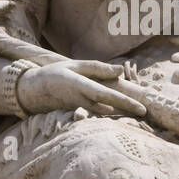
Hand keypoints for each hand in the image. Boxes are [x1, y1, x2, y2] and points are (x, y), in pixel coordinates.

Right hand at [16, 59, 146, 119]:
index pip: (105, 95)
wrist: (33, 90)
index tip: (140, 107)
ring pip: (104, 112)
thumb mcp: (75, 65)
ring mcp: (79, 108)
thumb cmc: (55, 73)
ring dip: (121, 112)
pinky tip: (122, 112)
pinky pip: (98, 113)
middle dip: (127, 110)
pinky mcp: (78, 111)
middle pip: (108, 107)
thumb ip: (97, 68)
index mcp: (79, 85)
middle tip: (145, 112)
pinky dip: (111, 112)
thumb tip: (120, 71)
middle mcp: (80, 100)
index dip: (124, 102)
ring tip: (137, 111)